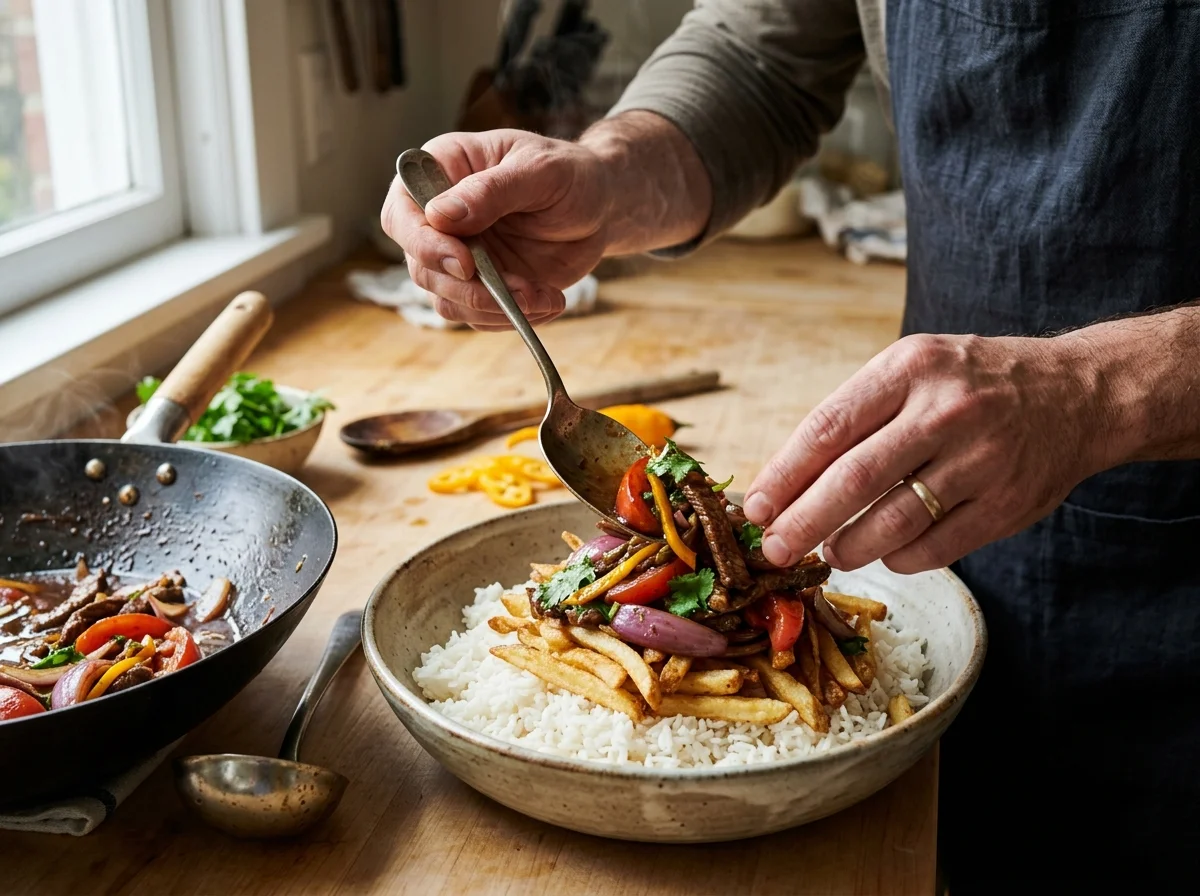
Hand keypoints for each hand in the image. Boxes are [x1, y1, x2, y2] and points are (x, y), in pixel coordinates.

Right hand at [380, 129, 610, 330]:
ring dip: (495, 308)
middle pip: (421, 268)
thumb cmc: (569, 174)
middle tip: (521, 292)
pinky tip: (548, 301)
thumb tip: (439, 214)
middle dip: (470, 289)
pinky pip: (478, 316)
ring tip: (544, 297)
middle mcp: (439, 219)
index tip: (465, 263)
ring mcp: (458, 256)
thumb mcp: (539, 171)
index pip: (402, 214)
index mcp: (441, 171)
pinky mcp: (481, 286)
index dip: (423, 244)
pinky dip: (512, 318)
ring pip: (447, 300)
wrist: (599, 207)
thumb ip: (491, 191)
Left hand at [742, 333, 1113, 573]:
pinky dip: (898, 557)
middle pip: (854, 480)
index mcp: (910, 368)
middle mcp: (946, 411)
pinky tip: (887, 550)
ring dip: (848, 547)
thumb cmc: (970, 384)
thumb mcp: (913, 370)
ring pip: (892, 523)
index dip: (785, 475)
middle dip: (803, 523)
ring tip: (830, 552)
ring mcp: (982, 460)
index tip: (755, 507)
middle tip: (773, 550)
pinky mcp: (1007, 505)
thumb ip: (854, 416)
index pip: (829, 427)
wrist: (1078, 393)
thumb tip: (784, 482)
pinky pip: (934, 548)